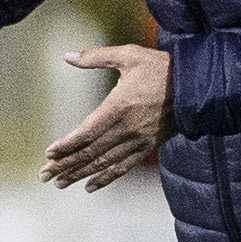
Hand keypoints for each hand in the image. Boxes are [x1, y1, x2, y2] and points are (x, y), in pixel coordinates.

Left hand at [40, 44, 172, 190]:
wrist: (197, 85)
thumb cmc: (160, 67)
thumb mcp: (128, 55)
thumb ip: (95, 57)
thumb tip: (67, 56)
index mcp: (119, 106)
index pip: (86, 133)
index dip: (66, 145)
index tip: (49, 153)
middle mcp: (127, 128)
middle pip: (90, 153)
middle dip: (65, 165)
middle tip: (44, 175)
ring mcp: (138, 140)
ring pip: (104, 163)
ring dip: (79, 174)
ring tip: (59, 182)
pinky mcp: (148, 146)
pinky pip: (123, 167)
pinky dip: (106, 178)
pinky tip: (89, 186)